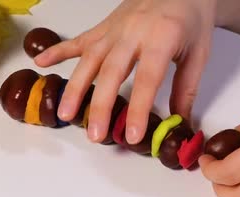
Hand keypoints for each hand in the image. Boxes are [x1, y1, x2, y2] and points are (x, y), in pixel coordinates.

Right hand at [34, 0, 215, 144]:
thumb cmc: (191, 18)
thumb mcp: (198, 53)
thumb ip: (186, 88)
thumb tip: (179, 122)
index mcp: (161, 38)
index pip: (147, 79)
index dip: (139, 109)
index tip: (132, 135)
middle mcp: (133, 32)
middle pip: (111, 72)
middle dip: (101, 106)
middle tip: (95, 134)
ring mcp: (114, 29)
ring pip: (90, 59)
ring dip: (75, 87)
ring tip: (64, 114)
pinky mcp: (104, 26)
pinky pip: (79, 40)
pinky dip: (58, 51)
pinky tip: (40, 63)